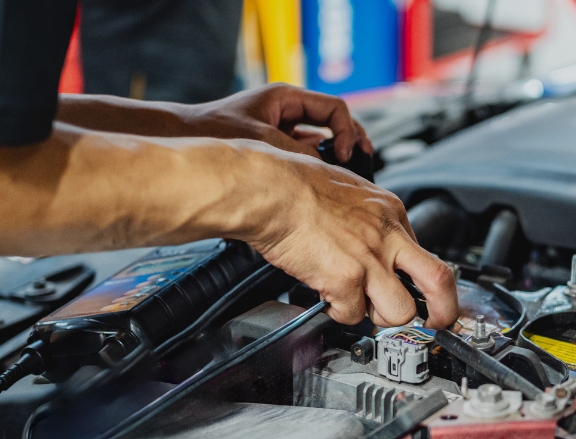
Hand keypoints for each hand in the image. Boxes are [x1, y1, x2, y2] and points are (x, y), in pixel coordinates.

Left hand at [181, 83, 373, 160]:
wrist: (184, 138)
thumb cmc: (213, 129)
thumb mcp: (263, 142)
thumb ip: (298, 155)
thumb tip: (326, 171)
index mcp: (286, 97)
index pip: (334, 108)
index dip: (346, 131)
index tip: (345, 153)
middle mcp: (287, 109)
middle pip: (334, 120)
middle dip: (352, 139)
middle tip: (363, 158)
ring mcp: (283, 127)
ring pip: (322, 137)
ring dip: (336, 152)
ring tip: (349, 170)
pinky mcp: (276, 145)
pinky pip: (306, 152)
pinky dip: (318, 163)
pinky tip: (323, 178)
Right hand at [241, 145, 457, 328]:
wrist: (270, 188)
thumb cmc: (296, 184)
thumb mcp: (351, 191)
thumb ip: (369, 220)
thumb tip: (373, 243)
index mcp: (390, 212)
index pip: (424, 254)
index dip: (418, 280)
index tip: (419, 292)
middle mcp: (387, 236)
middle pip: (438, 281)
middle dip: (444, 310)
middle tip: (437, 322)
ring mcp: (370, 259)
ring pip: (401, 311)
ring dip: (381, 317)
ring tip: (361, 305)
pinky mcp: (346, 279)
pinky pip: (353, 315)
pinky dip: (340, 312)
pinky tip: (328, 296)